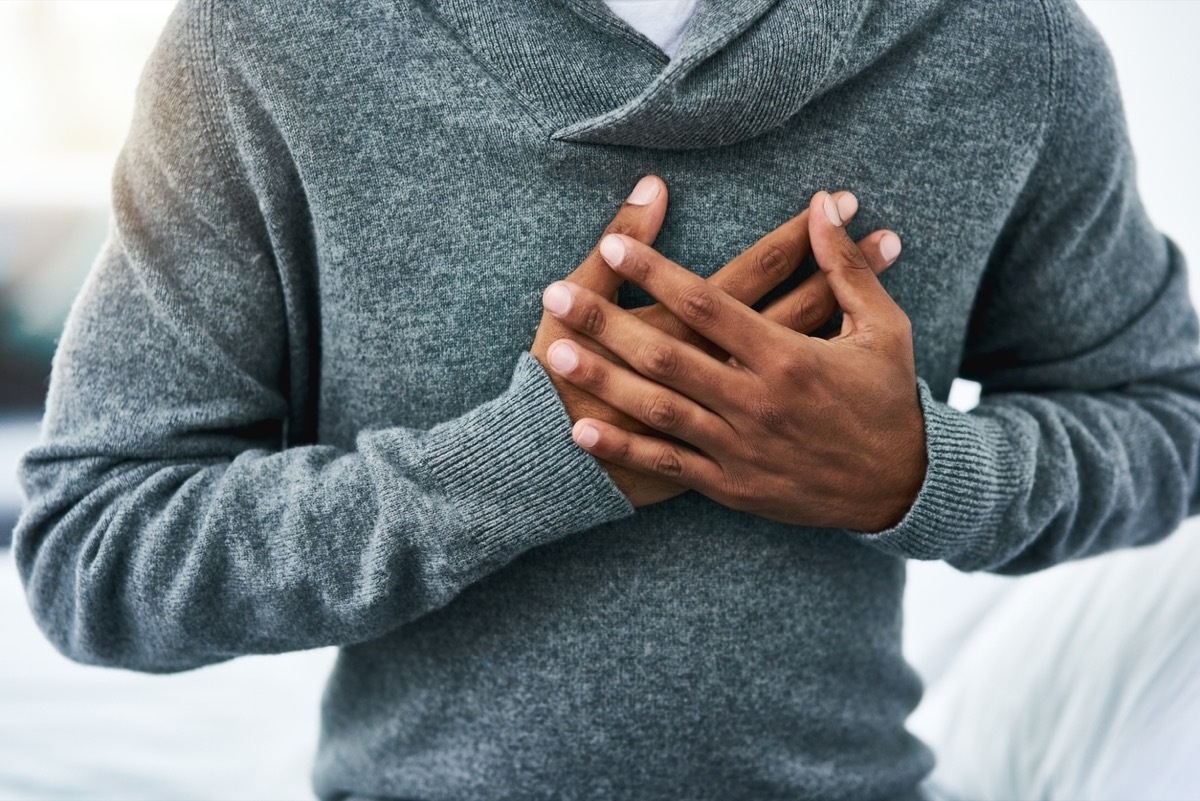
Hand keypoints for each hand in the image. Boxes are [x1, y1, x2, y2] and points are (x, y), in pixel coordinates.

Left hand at [541, 191, 924, 531]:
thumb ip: (846, 268)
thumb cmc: (887, 400)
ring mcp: (740, 447)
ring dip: (603, 381)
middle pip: (668, 354)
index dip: (657, 270)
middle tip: (554, 294)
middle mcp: (757, 401)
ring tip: (555, 353)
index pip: (708, 302)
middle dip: (607, 323)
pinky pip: (670, 464)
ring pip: (659, 409)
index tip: (615, 243)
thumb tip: (823, 205)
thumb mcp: (882, 328)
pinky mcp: (732, 484)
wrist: (902, 490)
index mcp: (789, 356)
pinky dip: (625, 449)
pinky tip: (580, 432)